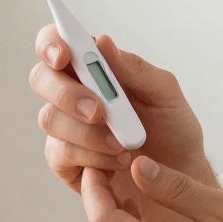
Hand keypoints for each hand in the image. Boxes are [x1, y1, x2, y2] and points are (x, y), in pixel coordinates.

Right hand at [31, 27, 207, 221]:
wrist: (181, 179)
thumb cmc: (173, 130)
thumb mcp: (165, 95)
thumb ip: (135, 68)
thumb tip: (103, 42)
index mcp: (93, 68)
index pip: (57, 43)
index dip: (51, 44)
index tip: (63, 55)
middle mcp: (72, 93)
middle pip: (41, 78)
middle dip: (66, 93)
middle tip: (98, 111)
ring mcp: (66, 128)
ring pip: (50, 118)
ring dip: (87, 131)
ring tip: (123, 145)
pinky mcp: (65, 161)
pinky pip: (60, 153)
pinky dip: (91, 156)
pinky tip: (117, 161)